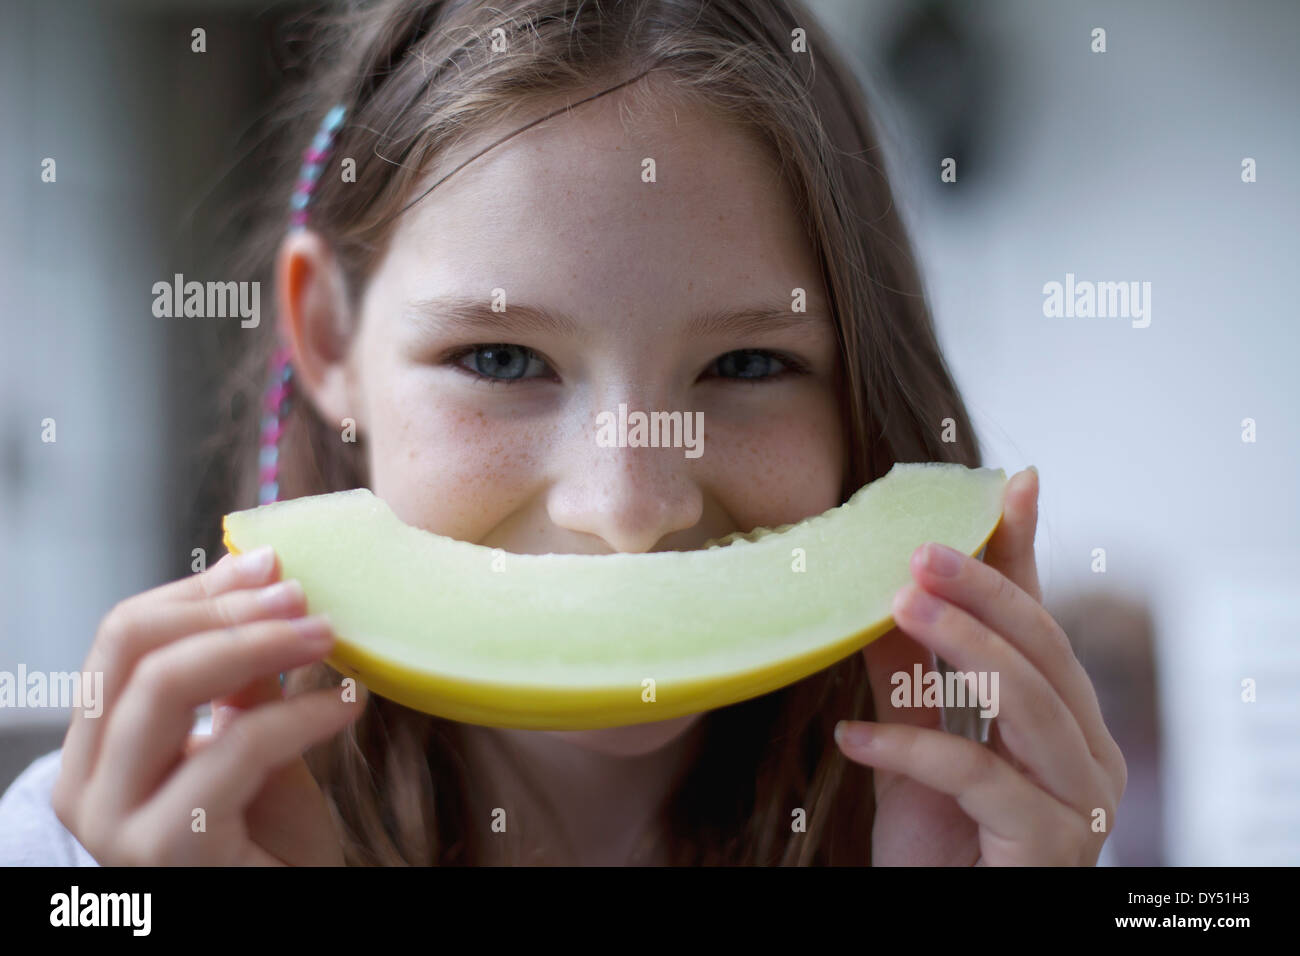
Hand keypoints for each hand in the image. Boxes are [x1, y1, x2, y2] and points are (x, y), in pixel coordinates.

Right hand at [52, 549, 361, 864]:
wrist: (296, 913)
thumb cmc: (272, 842)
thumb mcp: (252, 743)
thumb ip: (240, 680)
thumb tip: (259, 588)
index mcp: (97, 752)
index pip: (121, 640)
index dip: (197, 592)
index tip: (269, 564)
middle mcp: (85, 787)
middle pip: (132, 649)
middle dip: (225, 608)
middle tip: (302, 593)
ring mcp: (115, 823)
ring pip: (166, 685)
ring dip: (259, 643)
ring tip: (328, 635)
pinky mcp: (167, 851)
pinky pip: (235, 746)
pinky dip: (302, 714)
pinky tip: (350, 704)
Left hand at [838, 467, 1126, 864]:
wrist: (941, 930)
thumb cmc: (939, 852)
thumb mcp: (914, 752)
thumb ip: (909, 678)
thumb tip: (882, 595)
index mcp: (1067, 725)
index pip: (1043, 624)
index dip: (1024, 555)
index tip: (1010, 484)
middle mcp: (1089, 756)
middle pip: (1043, 649)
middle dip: (981, 590)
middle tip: (917, 550)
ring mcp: (1080, 803)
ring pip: (1028, 701)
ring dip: (959, 646)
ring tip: (895, 605)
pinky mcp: (1049, 847)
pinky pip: (979, 778)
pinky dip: (910, 750)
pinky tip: (851, 735)